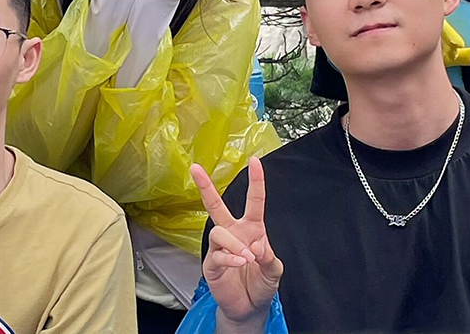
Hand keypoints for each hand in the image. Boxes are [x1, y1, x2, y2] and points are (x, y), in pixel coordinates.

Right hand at [191, 157, 282, 326]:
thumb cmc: (261, 284)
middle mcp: (233, 233)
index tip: (254, 161)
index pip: (254, 201)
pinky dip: (230, 258)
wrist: (250, 308)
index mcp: (251, 229)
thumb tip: (256, 245)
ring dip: (234, 243)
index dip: (256, 181)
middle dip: (205, 186)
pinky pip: (217, 254)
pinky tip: (240, 262)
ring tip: (247, 257)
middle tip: (195, 168)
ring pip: (219, 232)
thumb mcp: (274, 270)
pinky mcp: (212, 263)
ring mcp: (220, 247)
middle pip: (216, 205)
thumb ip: (269, 256)